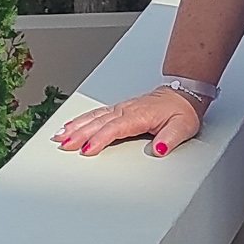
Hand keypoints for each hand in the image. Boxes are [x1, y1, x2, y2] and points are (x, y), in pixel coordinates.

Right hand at [51, 88, 202, 157]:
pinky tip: (71, 125)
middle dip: (80, 133)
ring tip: (60, 136)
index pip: (115, 128)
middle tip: (64, 144)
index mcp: (139, 115)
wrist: (182, 93)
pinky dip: (80, 119)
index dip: (100, 138)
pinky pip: (95, 114)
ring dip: (76, 126)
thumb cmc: (181, 112)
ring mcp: (120, 108)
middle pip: (98, 122)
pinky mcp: (118, 109)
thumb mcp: (182, 128)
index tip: (87, 149)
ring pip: (93, 117)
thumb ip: (169, 139)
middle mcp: (126, 110)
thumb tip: (159, 149)